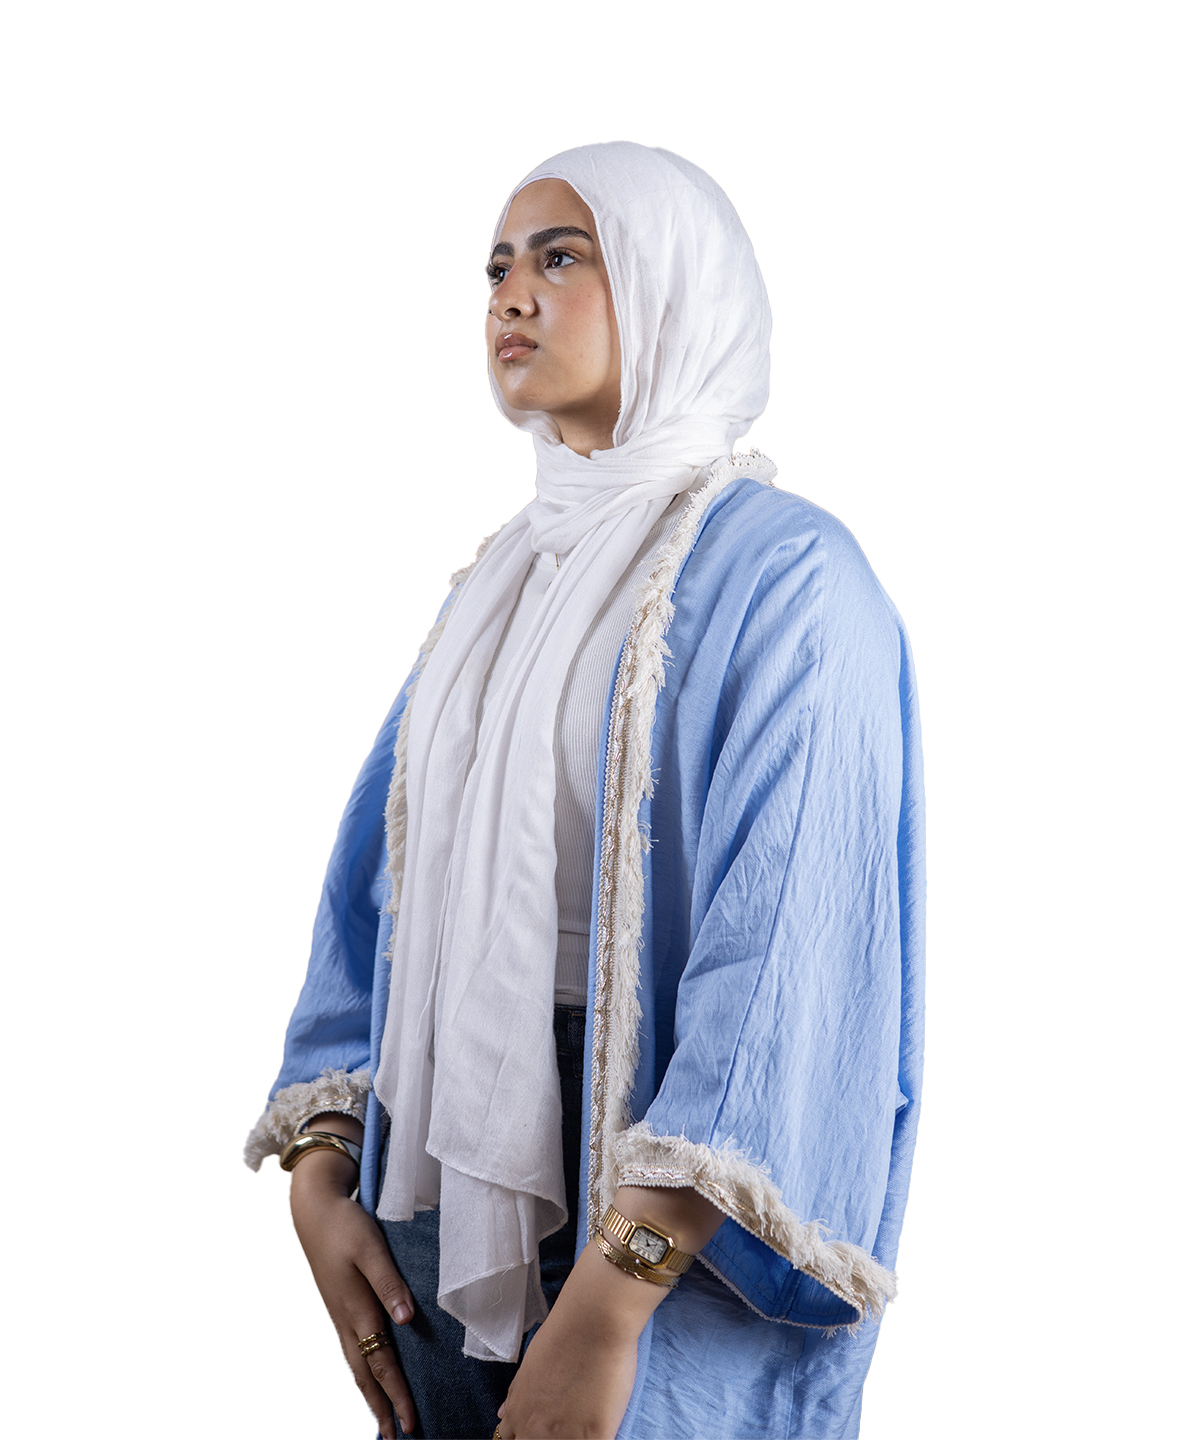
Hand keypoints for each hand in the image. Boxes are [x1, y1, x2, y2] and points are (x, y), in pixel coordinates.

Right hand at [290, 1144, 415, 1438]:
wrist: (314, 1209)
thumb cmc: (345, 1225)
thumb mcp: (371, 1248)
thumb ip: (389, 1283)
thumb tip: (406, 1319)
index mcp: (357, 1309)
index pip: (381, 1363)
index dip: (397, 1394)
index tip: (409, 1423)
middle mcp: (347, 1319)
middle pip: (366, 1375)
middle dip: (382, 1408)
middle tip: (396, 1438)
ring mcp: (340, 1315)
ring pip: (358, 1365)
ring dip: (372, 1394)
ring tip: (385, 1419)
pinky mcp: (340, 1306)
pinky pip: (353, 1349)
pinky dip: (364, 1371)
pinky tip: (370, 1375)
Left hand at [495, 1242, 641, 1438]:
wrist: (593, 1320)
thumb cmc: (562, 1335)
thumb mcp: (529, 1367)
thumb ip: (517, 1397)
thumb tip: (504, 1416)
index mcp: (518, 1416)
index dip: (531, 1436)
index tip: (547, 1428)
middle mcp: (535, 1433)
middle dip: (549, 1439)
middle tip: (565, 1426)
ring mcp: (565, 1439)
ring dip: (570, 1439)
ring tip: (581, 1422)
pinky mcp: (595, 1438)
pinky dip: (596, 1439)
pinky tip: (601, 1428)